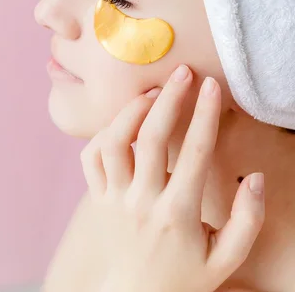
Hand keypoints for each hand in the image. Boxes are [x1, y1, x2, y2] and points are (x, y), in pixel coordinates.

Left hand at [80, 64, 264, 291]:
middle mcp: (142, 201)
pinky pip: (90, 159)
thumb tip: (255, 177)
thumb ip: (247, 220)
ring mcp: (114, 199)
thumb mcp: (227, 257)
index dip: (205, 115)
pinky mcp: (96, 199)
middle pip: (152, 138)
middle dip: (169, 99)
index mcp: (178, 213)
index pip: (194, 153)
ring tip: (151, 93)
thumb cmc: (186, 277)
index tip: (213, 87)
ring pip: (113, 143)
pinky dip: (102, 135)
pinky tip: (123, 124)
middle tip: (182, 72)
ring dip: (130, 112)